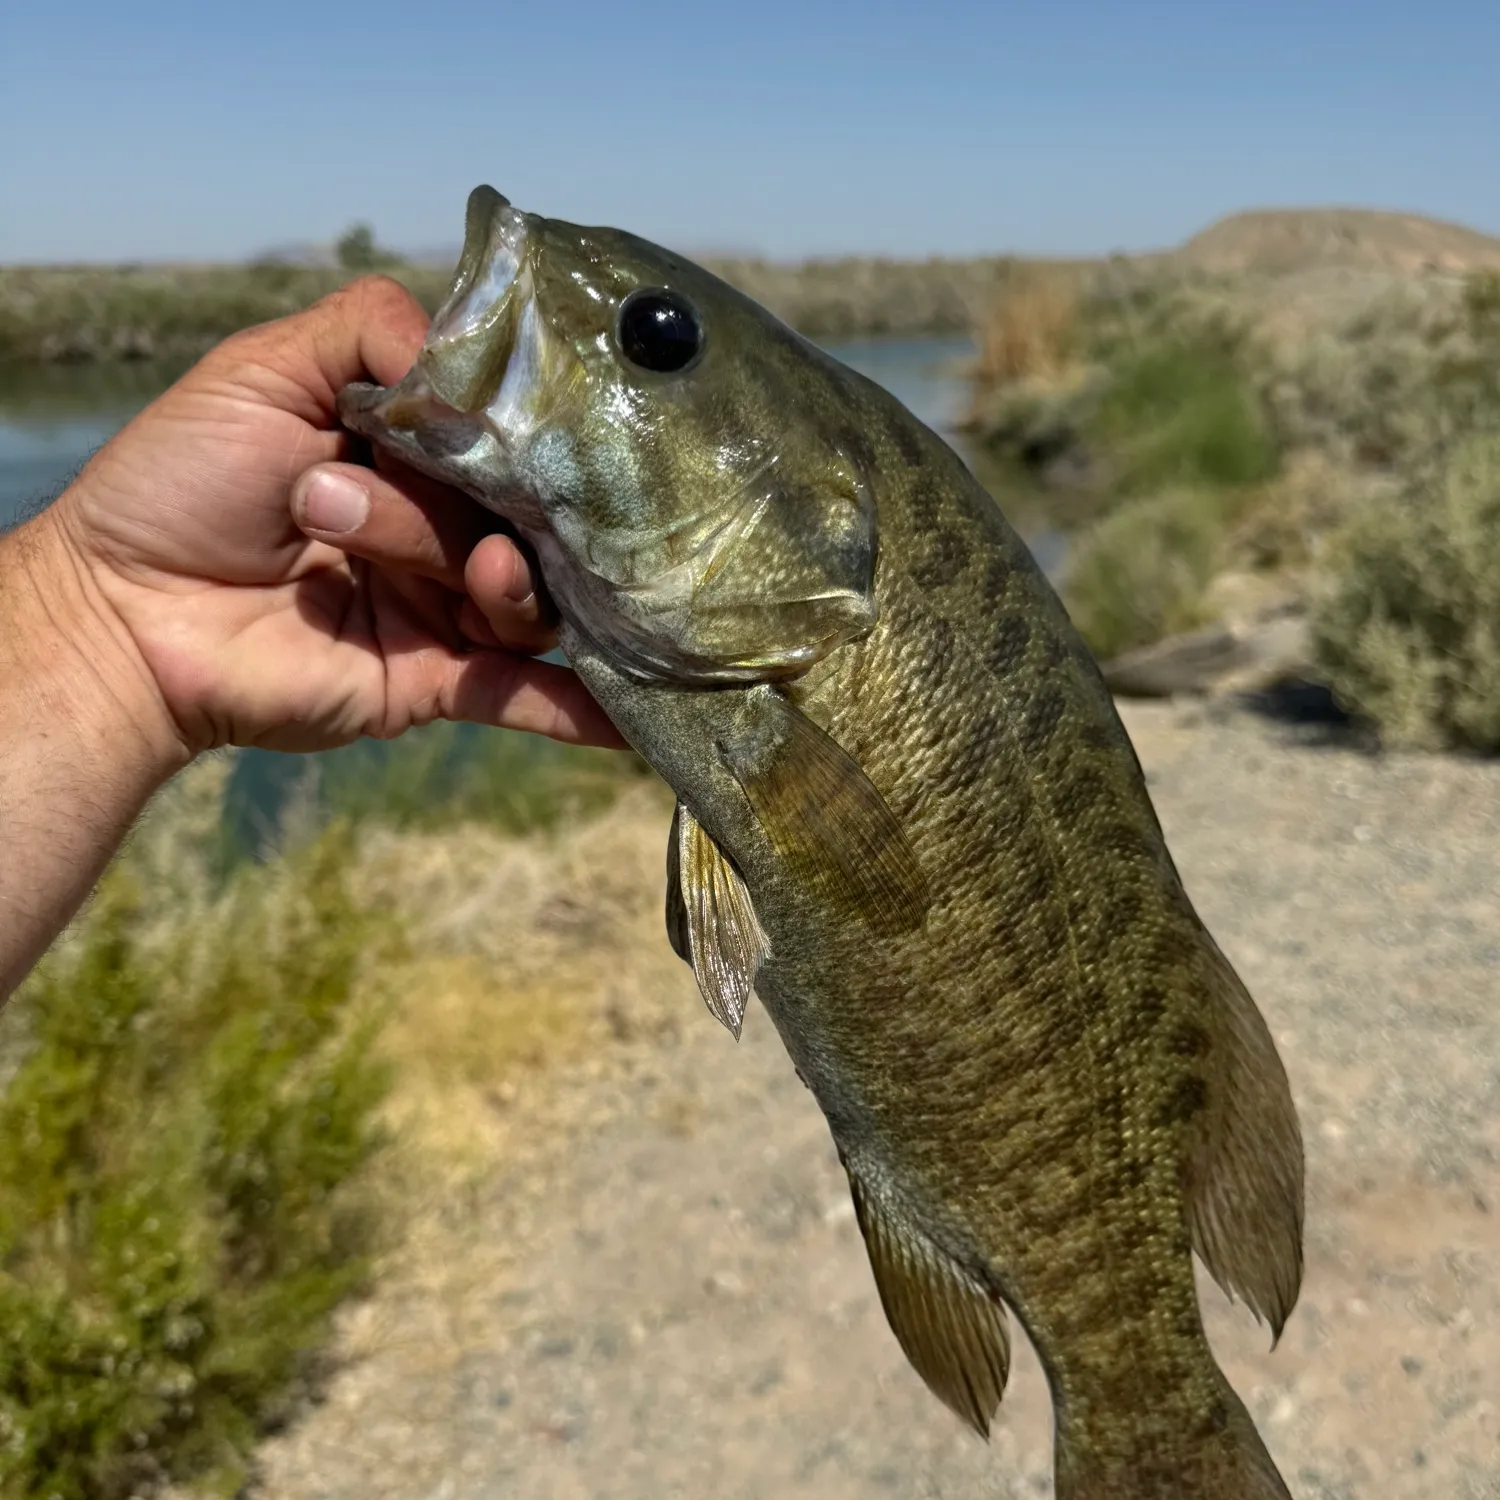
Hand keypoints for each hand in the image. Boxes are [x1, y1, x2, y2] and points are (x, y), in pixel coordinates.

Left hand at [39, 274, 621, 765]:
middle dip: (497, 511)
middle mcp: (439, 529)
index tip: (550, 425)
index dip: (527, 432)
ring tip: (477, 570)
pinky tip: (640, 721)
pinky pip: (523, 698)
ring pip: (525, 596)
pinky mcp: (434, 684)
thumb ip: (370, 332)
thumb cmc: (181, 483)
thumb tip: (475, 353)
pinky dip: (581, 714)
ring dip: (504, 581)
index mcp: (410, 455)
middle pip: (525, 518)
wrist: (124, 615)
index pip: (505, 436)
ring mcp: (443, 609)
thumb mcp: (267, 369)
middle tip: (472, 508)